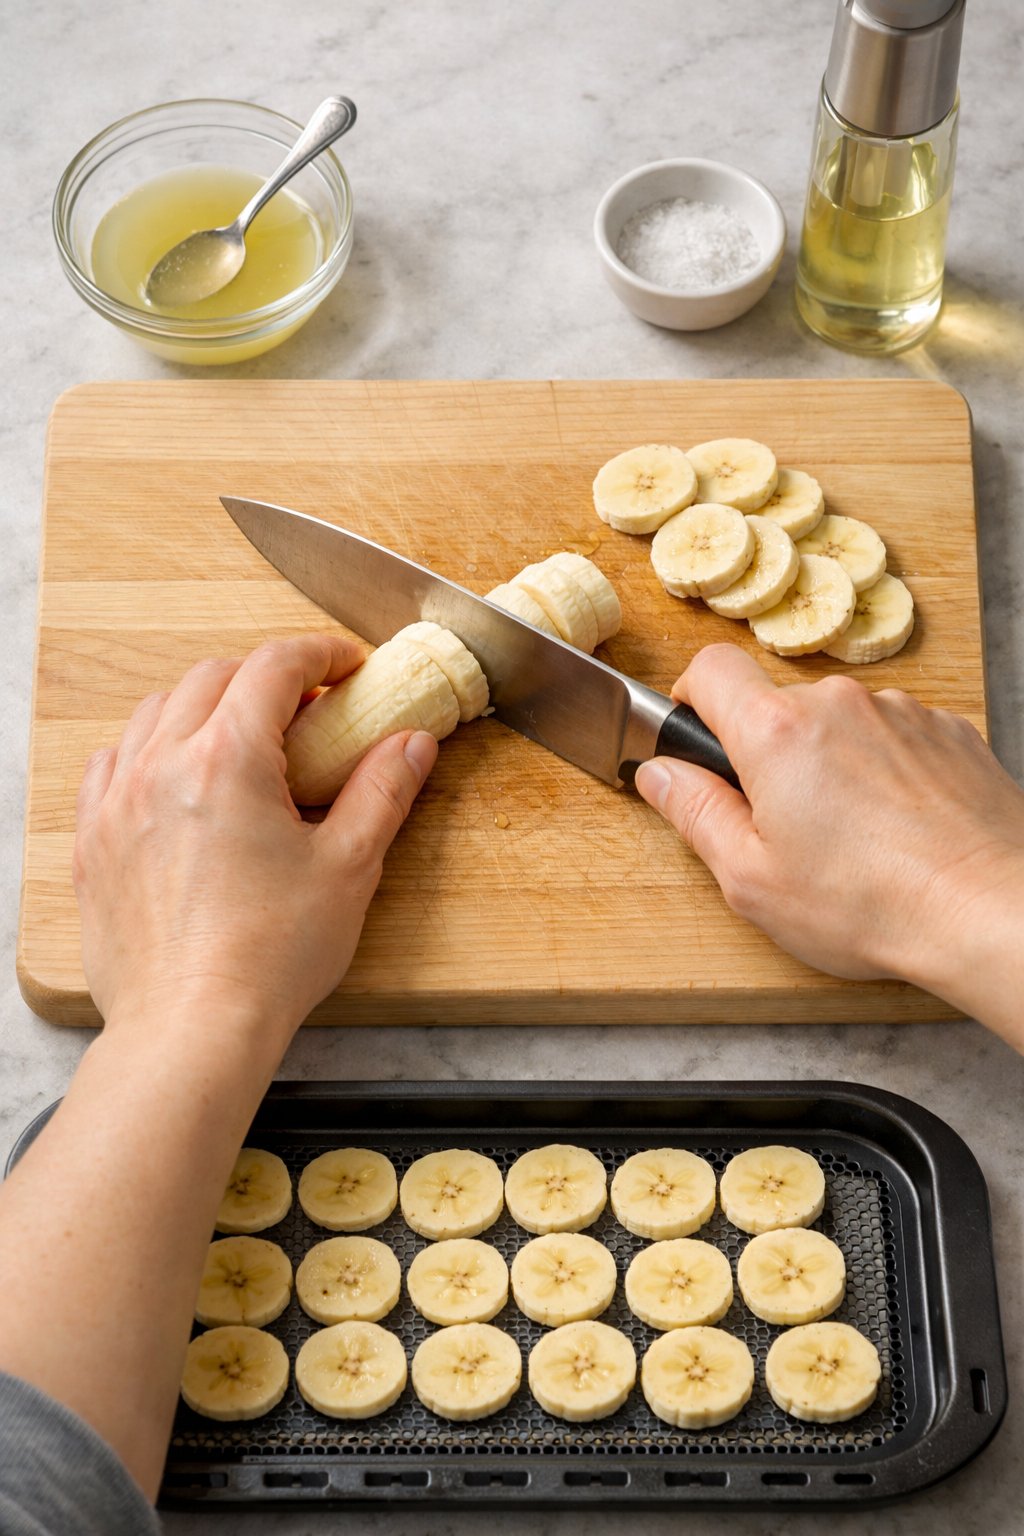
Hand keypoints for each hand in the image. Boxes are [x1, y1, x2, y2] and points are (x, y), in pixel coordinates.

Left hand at [72, 634, 436, 1040]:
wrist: (193, 1028)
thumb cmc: (270, 957)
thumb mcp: (349, 867)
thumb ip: (382, 791)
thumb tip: (411, 743)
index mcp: (228, 759)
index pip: (272, 666)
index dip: (318, 653)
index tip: (345, 665)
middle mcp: (162, 765)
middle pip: (211, 678)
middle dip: (263, 676)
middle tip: (306, 705)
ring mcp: (118, 802)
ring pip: (155, 712)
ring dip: (204, 706)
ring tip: (242, 736)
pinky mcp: (94, 842)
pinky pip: (111, 764)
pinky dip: (147, 749)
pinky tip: (173, 774)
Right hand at [634, 645, 1023, 1031]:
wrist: (991, 910)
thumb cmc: (872, 905)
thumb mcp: (750, 878)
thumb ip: (694, 813)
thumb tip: (660, 774)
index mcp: (777, 732)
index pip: (710, 668)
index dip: (692, 698)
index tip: (699, 738)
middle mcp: (840, 703)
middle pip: (778, 705)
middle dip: (769, 756)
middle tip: (781, 828)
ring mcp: (902, 712)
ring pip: (839, 724)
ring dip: (831, 766)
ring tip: (852, 841)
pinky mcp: (949, 731)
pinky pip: (894, 739)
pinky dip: (885, 773)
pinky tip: (897, 832)